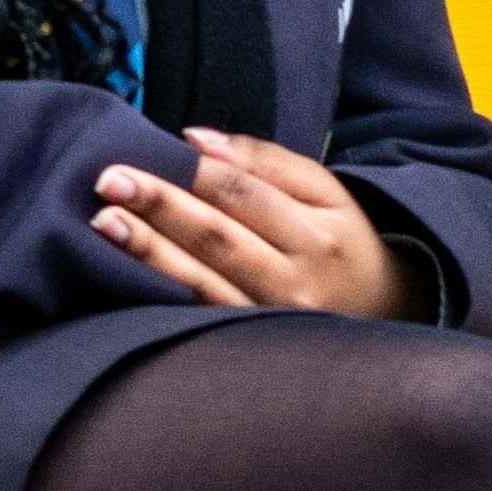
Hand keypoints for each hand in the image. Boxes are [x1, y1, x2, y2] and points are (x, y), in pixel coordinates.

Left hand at [92, 128, 411, 317]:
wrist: (385, 315)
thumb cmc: (340, 242)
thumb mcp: (325, 192)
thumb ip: (265, 162)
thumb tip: (197, 140)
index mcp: (316, 235)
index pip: (247, 196)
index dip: (196, 171)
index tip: (151, 148)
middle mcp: (296, 282)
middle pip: (219, 238)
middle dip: (161, 207)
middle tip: (109, 181)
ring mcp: (271, 323)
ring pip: (202, 284)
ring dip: (149, 253)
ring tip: (106, 224)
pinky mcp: (250, 350)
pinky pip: (199, 318)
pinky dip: (161, 295)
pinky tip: (124, 275)